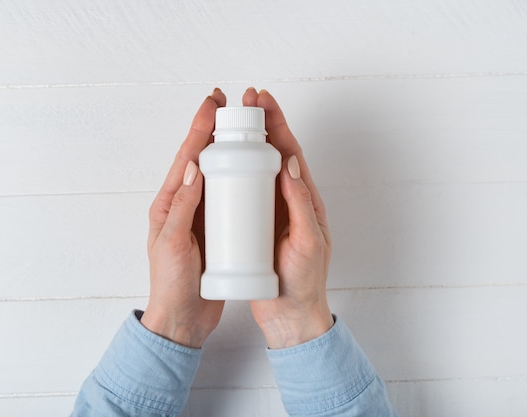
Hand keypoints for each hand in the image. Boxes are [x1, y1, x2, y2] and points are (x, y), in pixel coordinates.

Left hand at [140, 89, 226, 347]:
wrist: (183, 318)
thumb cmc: (170, 284)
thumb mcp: (173, 244)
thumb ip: (182, 208)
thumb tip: (194, 168)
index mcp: (169, 203)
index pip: (187, 158)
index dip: (200, 128)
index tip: (213, 104)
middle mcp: (185, 204)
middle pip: (202, 158)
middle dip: (215, 130)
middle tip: (232, 107)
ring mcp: (201, 216)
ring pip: (218, 175)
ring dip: (229, 150)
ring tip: (246, 130)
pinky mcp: (217, 230)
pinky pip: (230, 198)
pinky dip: (240, 180)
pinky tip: (254, 171)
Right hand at [244, 88, 334, 348]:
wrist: (290, 314)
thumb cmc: (304, 282)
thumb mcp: (308, 242)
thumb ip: (302, 205)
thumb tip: (292, 163)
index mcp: (306, 199)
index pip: (292, 152)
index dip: (278, 123)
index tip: (263, 100)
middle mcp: (288, 200)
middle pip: (275, 152)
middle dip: (261, 123)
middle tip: (244, 101)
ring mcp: (271, 211)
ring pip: (258, 169)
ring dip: (246, 143)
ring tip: (228, 123)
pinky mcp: (255, 225)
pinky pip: (244, 191)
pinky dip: (234, 172)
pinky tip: (218, 164)